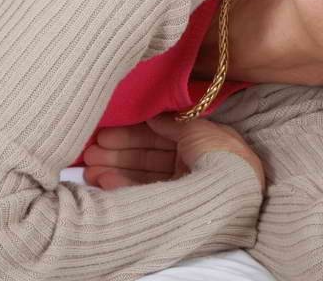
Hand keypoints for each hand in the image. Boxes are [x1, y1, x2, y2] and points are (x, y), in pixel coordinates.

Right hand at [83, 114, 264, 191]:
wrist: (234, 191)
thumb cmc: (220, 154)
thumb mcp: (197, 129)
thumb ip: (172, 123)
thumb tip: (152, 117)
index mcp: (200, 142)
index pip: (159, 137)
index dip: (132, 135)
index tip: (105, 135)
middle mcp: (191, 164)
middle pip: (147, 157)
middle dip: (117, 154)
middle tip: (88, 152)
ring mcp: (184, 186)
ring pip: (142, 176)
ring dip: (114, 171)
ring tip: (88, 170)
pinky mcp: (177, 205)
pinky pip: (146, 194)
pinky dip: (123, 188)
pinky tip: (103, 182)